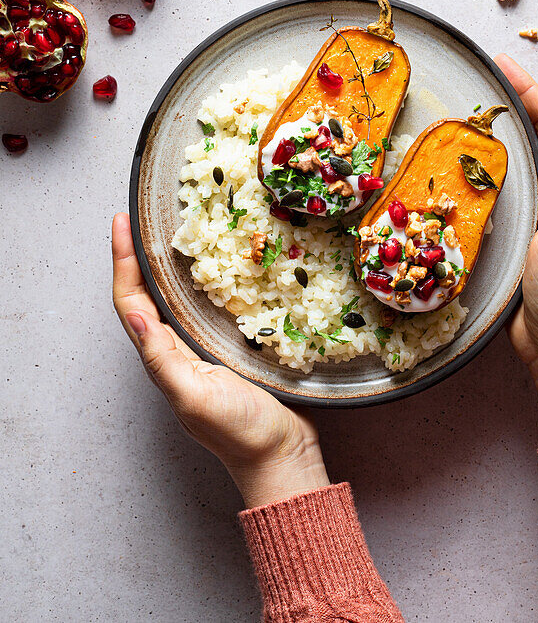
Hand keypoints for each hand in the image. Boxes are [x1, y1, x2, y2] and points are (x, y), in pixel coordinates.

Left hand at [112, 213, 328, 506]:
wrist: (284, 455)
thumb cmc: (242, 432)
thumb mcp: (196, 396)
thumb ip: (164, 360)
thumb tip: (135, 318)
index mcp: (164, 358)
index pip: (131, 302)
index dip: (122, 262)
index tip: (120, 223)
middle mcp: (177, 349)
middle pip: (147, 295)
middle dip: (138, 255)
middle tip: (141, 217)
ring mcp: (203, 348)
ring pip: (176, 298)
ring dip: (167, 265)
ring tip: (172, 229)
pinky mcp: (231, 347)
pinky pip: (208, 306)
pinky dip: (205, 279)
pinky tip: (220, 262)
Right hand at [495, 55, 537, 438]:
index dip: (532, 93)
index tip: (505, 66)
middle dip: (516, 103)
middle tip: (484, 78)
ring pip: (521, 162)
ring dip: (500, 133)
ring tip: (472, 111)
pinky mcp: (521, 236)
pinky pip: (505, 192)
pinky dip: (487, 170)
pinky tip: (466, 167)